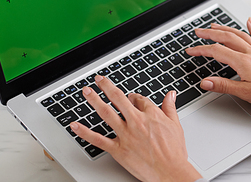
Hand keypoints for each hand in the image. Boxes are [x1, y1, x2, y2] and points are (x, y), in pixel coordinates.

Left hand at [70, 76, 201, 181]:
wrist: (170, 172)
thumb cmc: (174, 152)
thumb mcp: (176, 125)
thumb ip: (170, 107)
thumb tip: (170, 95)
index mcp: (151, 114)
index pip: (139, 99)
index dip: (134, 97)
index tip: (131, 97)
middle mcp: (136, 121)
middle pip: (118, 98)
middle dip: (107, 86)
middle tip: (99, 79)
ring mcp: (126, 135)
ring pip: (106, 113)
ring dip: (94, 100)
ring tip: (86, 91)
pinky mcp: (118, 150)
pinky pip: (98, 140)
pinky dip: (84, 132)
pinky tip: (75, 125)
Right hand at [186, 18, 250, 110]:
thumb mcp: (245, 93)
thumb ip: (223, 86)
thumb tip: (205, 82)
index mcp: (243, 61)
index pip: (216, 51)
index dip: (201, 50)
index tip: (191, 51)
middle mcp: (250, 52)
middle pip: (226, 37)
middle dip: (210, 33)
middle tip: (198, 32)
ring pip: (239, 34)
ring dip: (225, 29)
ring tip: (215, 26)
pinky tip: (249, 21)